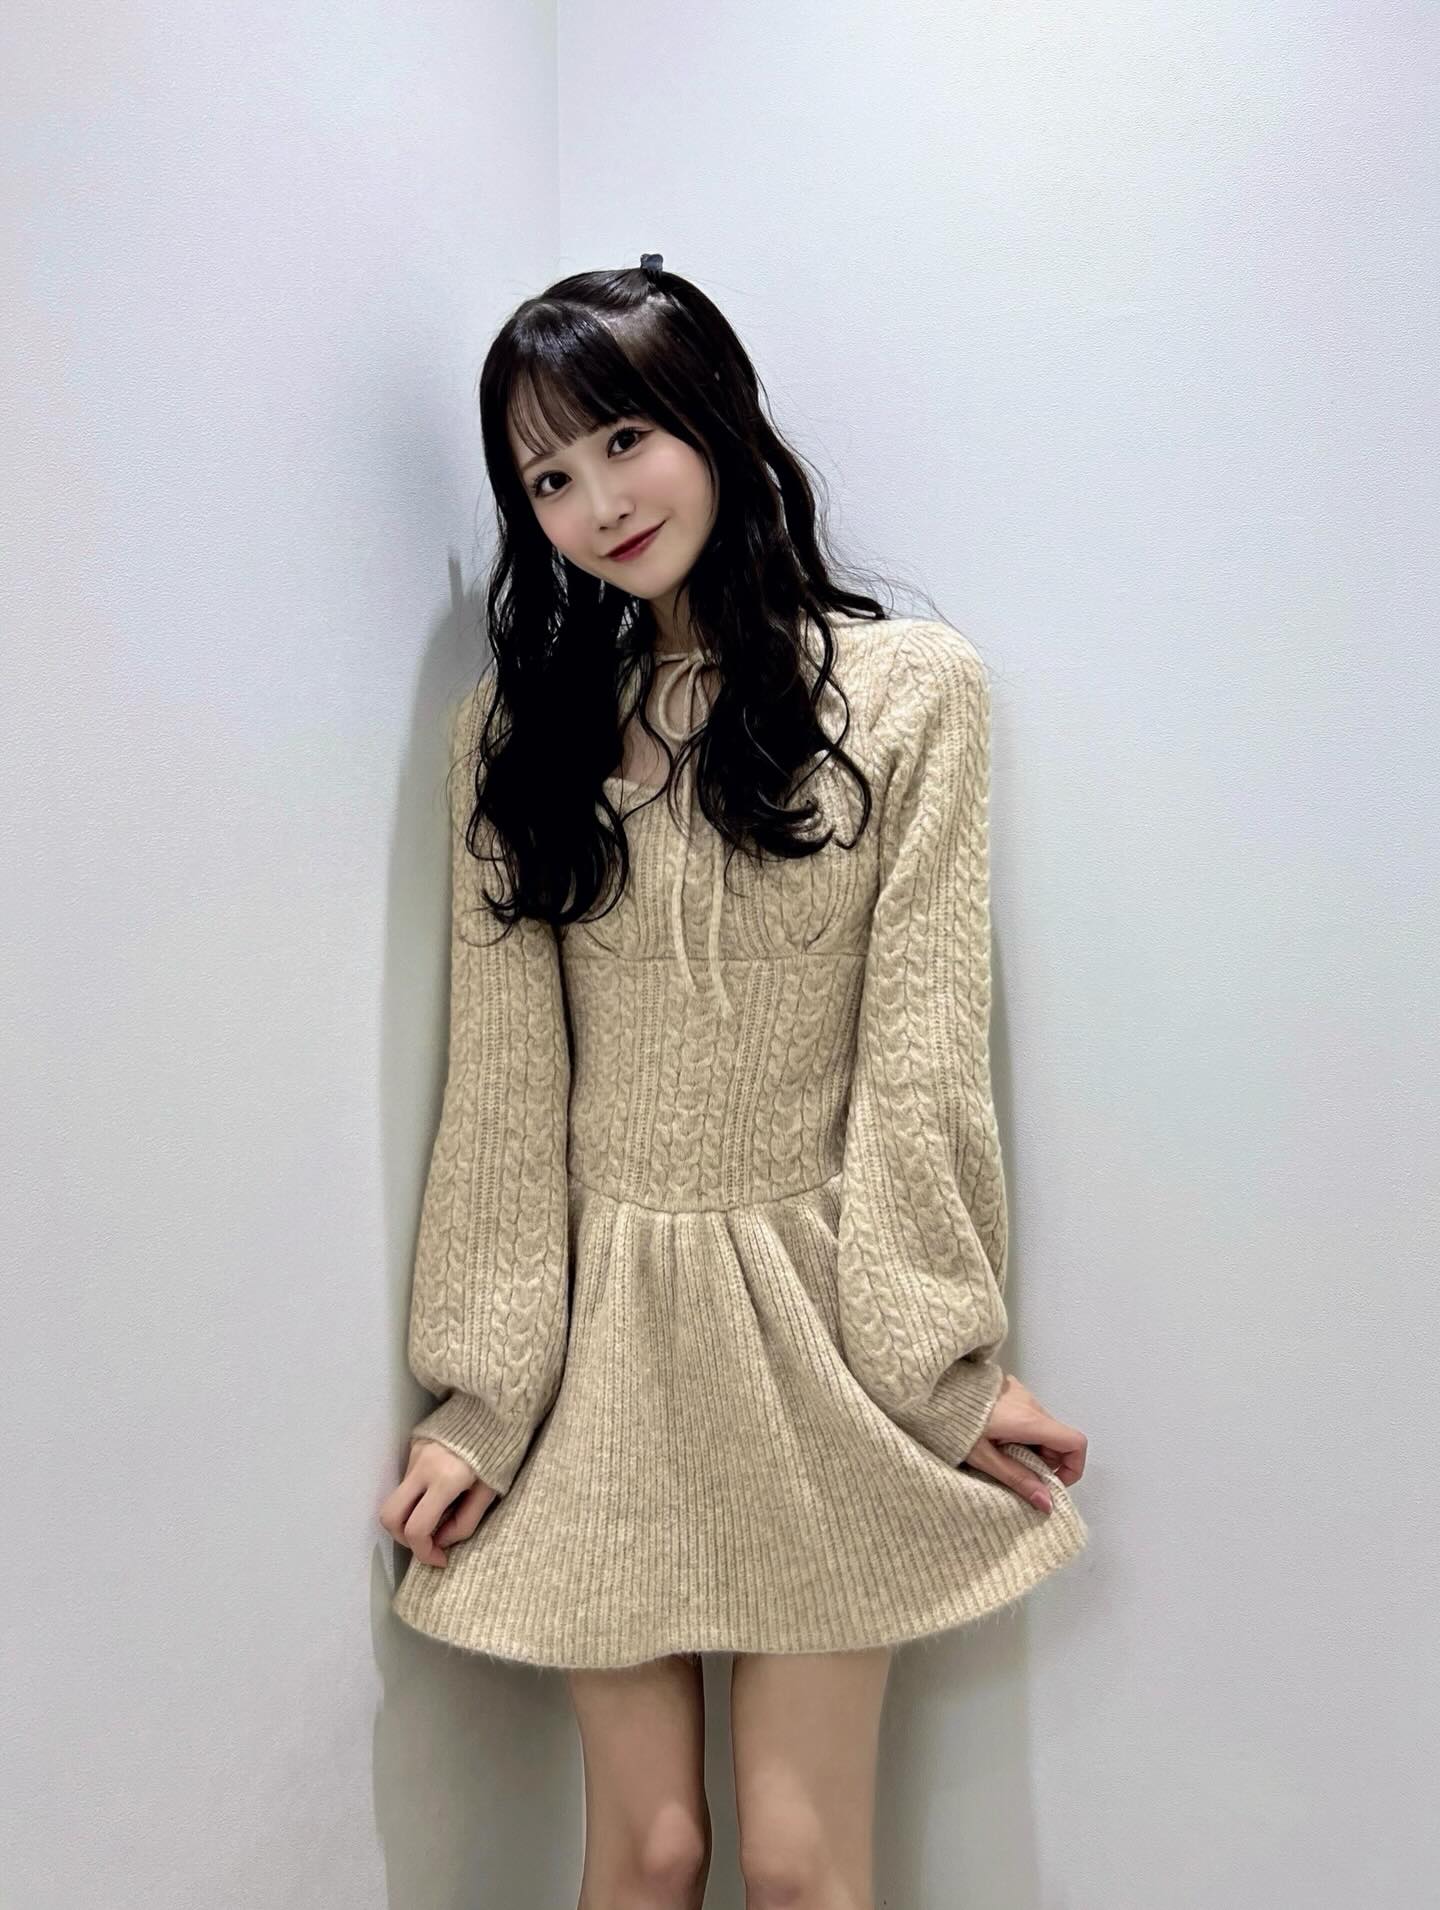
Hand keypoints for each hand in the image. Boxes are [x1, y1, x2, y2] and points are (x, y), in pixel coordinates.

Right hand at [378, 1436, 498, 1566]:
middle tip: (428, 1542)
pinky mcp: (414, 1444)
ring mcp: (414, 1453)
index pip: (416, 1529)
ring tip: (438, 1515)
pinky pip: (406, 1479)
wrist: (497, 1405)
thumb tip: (440, 1542)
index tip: (440, 1560)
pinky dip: (416, 1495)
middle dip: (403, 1538)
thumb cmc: (502, 1451)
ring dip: (410, 1515)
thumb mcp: (490, 1492)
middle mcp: (423, 1466)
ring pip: (397, 1497)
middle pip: (389, 1516)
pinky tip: (439, 1491)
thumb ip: (465, 1522)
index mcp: (446, 1479)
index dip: (424, 1553)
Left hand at [962, 1373, 1087, 1513]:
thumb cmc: (952, 1422)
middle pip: (1058, 1437)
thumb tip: (1046, 1503)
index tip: (1051, 1482)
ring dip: (1031, 1446)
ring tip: (999, 1452)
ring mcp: (1021, 1392)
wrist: (932, 1389)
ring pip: (1042, 1426)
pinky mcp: (1010, 1387)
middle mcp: (1030, 1402)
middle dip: (1045, 1461)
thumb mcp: (983, 1457)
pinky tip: (994, 1436)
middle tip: (1016, 1470)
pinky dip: (1021, 1430)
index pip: (1075, 1442)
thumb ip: (1016, 1479)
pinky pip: (1028, 1414)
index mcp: (1029, 1420)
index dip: (1072, 1467)